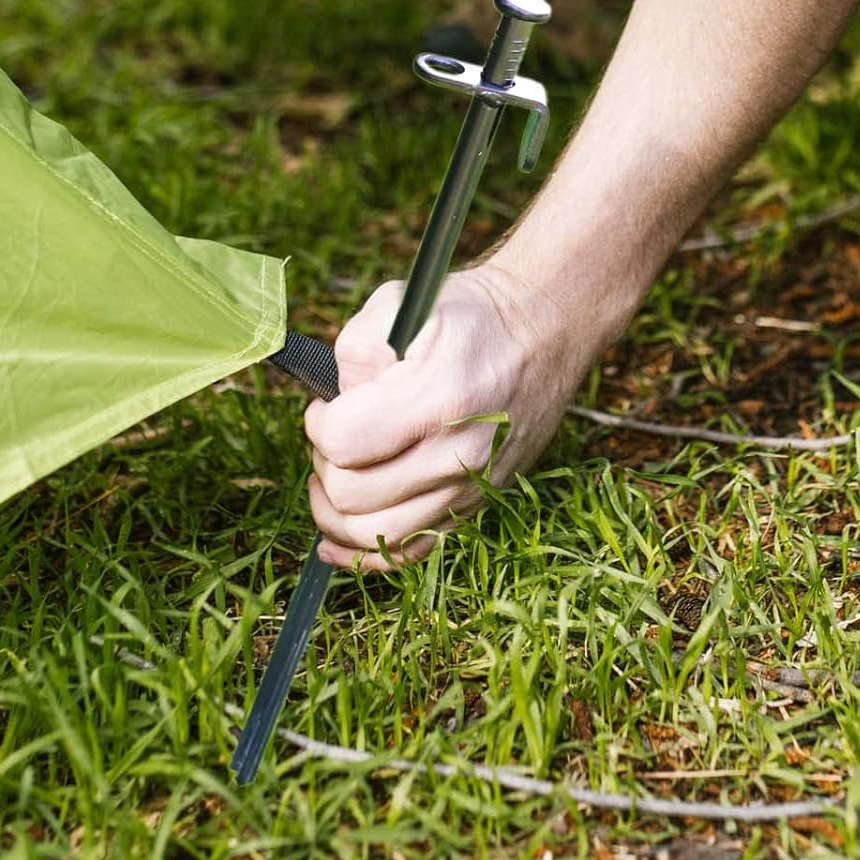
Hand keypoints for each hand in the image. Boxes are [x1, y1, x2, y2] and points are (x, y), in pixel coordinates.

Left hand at [305, 263, 580, 569]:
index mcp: (439, 397)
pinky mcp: (476, 504)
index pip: (344, 443)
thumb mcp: (403, 304)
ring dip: (334, 511)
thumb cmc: (470, 315)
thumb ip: (353, 349)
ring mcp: (471, 486)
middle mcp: (460, 453)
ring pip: (375, 534)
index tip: (323, 405)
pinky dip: (365, 554)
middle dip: (324, 464)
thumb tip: (334, 400)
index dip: (317, 425)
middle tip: (331, 434)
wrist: (542, 332)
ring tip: (331, 474)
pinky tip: (333, 542)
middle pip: (352, 495)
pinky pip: (410, 551)